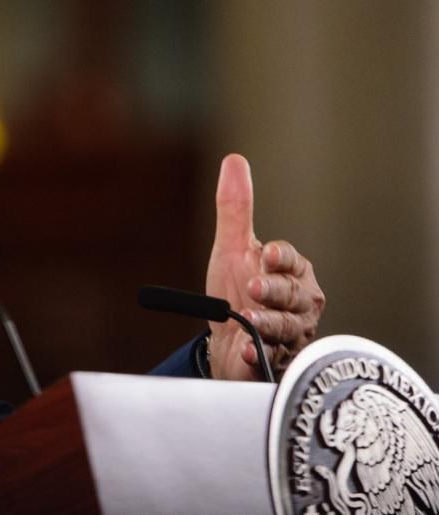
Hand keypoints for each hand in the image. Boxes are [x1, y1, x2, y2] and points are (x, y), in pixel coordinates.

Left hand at [205, 154, 324, 380]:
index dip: (282, 258)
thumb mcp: (232, 249)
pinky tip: (248, 351)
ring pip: (286, 328)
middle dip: (275, 291)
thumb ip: (235, 209)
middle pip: (293, 295)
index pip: (293, 261)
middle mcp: (298, 305)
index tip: (267, 255)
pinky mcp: (276, 363)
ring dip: (268, 323)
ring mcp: (290, 336)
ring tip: (249, 319)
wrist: (226, 342)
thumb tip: (234, 160)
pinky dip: (260, 356)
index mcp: (292, 273)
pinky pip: (272, 360)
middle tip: (255, 288)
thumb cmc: (237, 291)